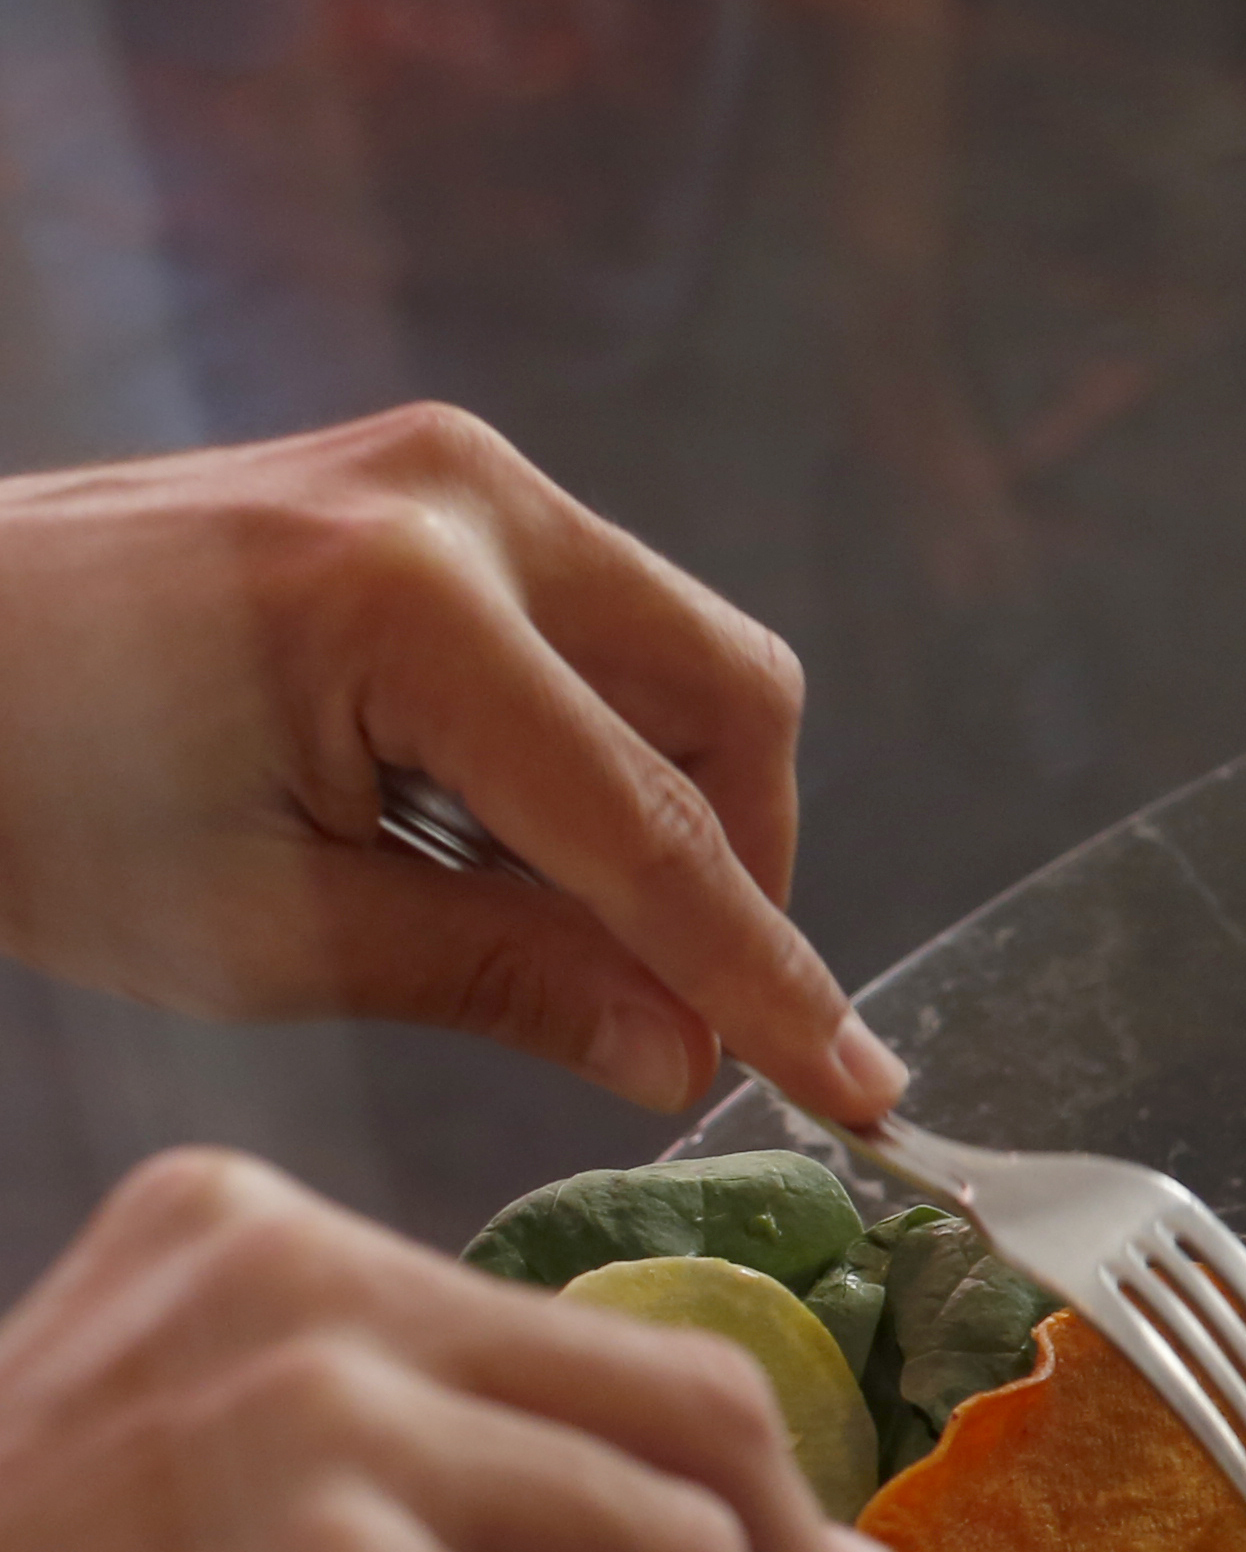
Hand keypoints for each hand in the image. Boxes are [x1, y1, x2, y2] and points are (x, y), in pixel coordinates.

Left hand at [0, 405, 906, 1119]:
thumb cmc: (21, 799)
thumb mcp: (261, 931)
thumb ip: (502, 977)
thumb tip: (681, 1053)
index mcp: (413, 611)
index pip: (656, 834)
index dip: (765, 978)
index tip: (856, 1085)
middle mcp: (462, 499)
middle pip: (726, 701)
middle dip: (732, 862)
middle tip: (667, 999)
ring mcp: (443, 466)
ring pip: (675, 655)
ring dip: (656, 801)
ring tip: (520, 909)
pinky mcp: (418, 475)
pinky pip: (586, 619)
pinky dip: (576, 739)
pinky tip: (461, 823)